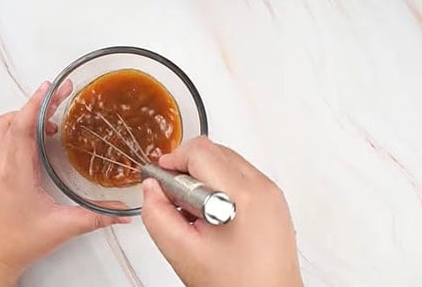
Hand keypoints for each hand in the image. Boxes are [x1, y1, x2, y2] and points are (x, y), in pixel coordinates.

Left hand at [0, 81, 129, 285]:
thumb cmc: (20, 242)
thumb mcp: (64, 227)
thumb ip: (97, 217)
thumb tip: (124, 211)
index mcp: (15, 171)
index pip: (21, 126)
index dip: (36, 103)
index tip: (52, 87)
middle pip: (13, 120)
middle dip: (37, 104)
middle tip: (61, 97)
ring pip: (0, 126)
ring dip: (22, 115)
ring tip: (47, 119)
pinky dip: (9, 127)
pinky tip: (26, 136)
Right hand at [141, 136, 301, 286]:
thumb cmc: (236, 284)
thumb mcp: (181, 251)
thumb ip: (157, 214)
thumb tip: (151, 187)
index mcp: (242, 195)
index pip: (199, 152)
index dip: (172, 162)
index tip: (160, 181)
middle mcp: (262, 187)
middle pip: (214, 151)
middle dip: (186, 168)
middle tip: (175, 199)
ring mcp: (271, 192)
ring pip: (226, 160)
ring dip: (202, 176)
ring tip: (195, 212)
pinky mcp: (273, 200)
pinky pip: (240, 175)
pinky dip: (219, 185)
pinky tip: (211, 214)